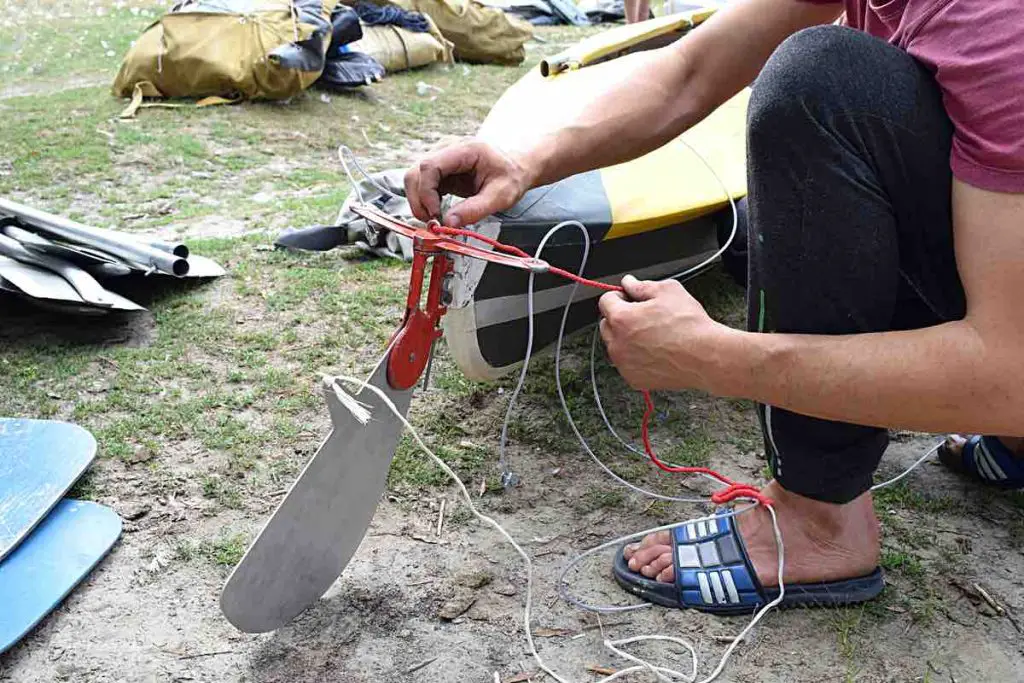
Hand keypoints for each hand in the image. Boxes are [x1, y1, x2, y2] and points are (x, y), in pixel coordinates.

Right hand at [404, 140, 532, 227]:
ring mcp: (440, 158)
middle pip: (416, 172)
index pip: (430, 165)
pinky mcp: (439, 170)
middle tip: (433, 222)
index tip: (435, 214)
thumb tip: (448, 224)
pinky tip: (438, 212)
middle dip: (419, 200)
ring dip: (419, 202)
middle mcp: (447, 149)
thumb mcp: (501, 196)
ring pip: (414, 179)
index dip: (426, 192)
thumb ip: (475, 210)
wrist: (514, 169)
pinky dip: (425, 202)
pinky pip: (421, 185)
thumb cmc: (510, 178)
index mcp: (464, 149)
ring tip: (436, 219)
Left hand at [598, 275, 730, 391]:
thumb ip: (642, 286)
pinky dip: (635, 358)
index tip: (629, 298)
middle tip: (644, 317)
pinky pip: (627, 364)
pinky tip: (655, 352)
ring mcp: (624, 363)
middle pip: (607, 324)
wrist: (706, 357)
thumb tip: (629, 283)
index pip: (606, 301)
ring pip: (616, 346)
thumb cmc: (690, 326)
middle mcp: (618, 343)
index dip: (619, 296)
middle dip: (620, 318)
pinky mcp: (634, 379)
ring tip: (652, 336)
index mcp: (622, 319)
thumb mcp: (668, 291)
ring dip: (626, 339)